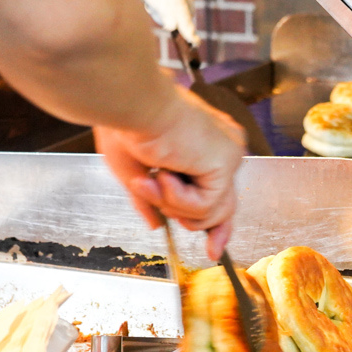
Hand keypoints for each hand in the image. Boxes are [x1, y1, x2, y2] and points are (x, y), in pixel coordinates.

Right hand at [94, 84, 247, 259]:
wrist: (128, 101)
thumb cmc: (125, 122)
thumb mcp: (133, 169)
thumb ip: (150, 198)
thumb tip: (156, 224)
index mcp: (203, 144)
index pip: (219, 191)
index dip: (216, 224)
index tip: (213, 250)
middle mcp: (222, 148)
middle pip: (224, 206)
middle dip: (209, 230)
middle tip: (205, 247)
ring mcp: (227, 156)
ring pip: (211, 212)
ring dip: (173, 205)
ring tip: (153, 180)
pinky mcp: (225, 165)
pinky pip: (204, 207)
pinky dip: (177, 199)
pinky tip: (163, 174)